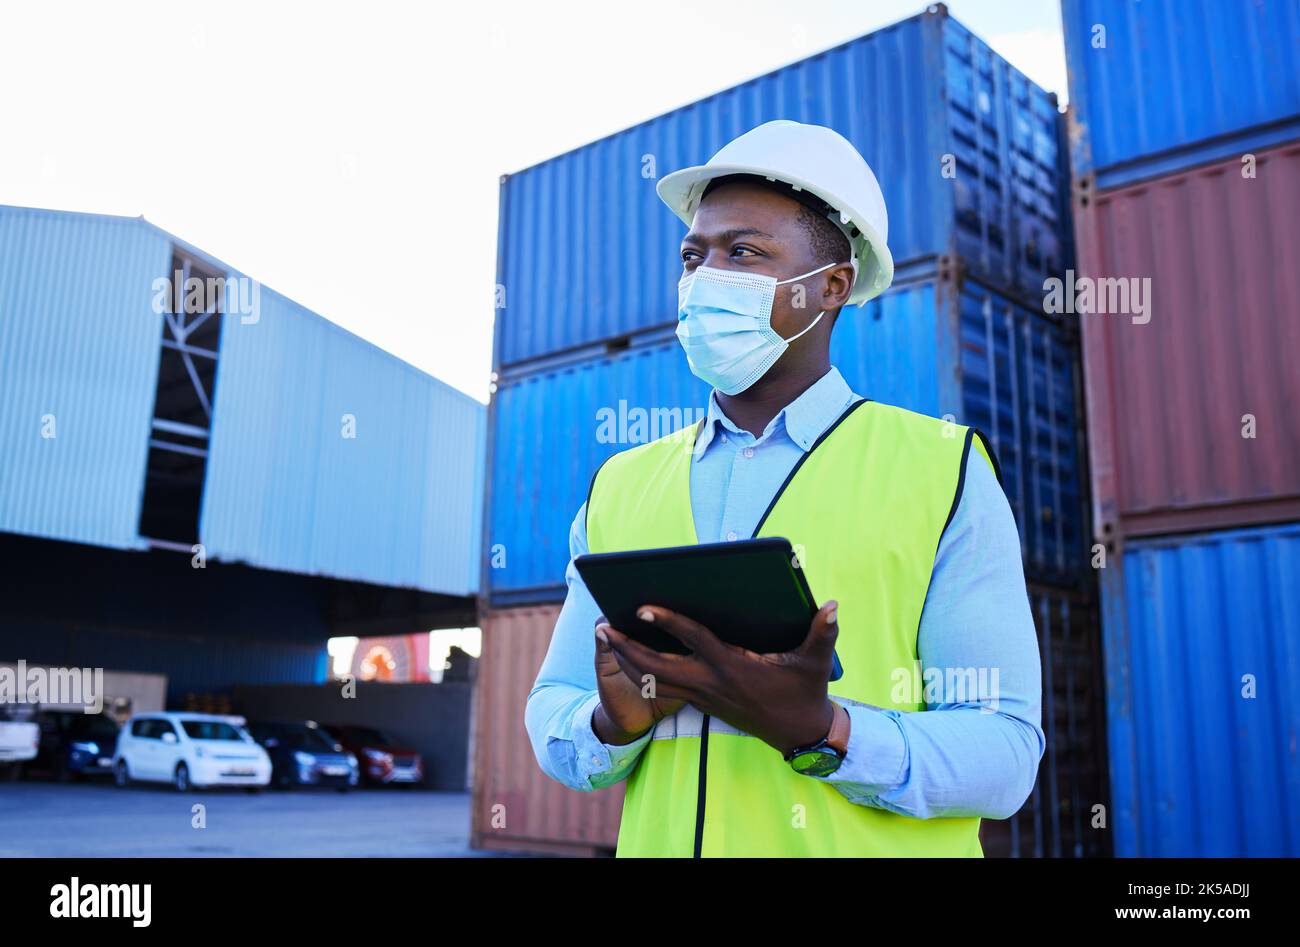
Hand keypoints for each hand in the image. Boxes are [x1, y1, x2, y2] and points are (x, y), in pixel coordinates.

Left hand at [601, 601, 839, 756]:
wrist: (800, 734)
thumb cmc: (806, 692)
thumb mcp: (816, 662)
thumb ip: (822, 632)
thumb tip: (833, 606)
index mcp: (732, 666)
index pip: (693, 639)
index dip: (667, 622)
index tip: (642, 607)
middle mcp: (711, 681)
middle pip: (656, 666)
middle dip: (626, 647)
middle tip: (601, 627)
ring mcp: (703, 694)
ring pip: (654, 680)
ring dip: (628, 660)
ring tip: (606, 637)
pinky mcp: (703, 701)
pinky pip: (664, 687)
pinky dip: (643, 671)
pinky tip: (630, 656)